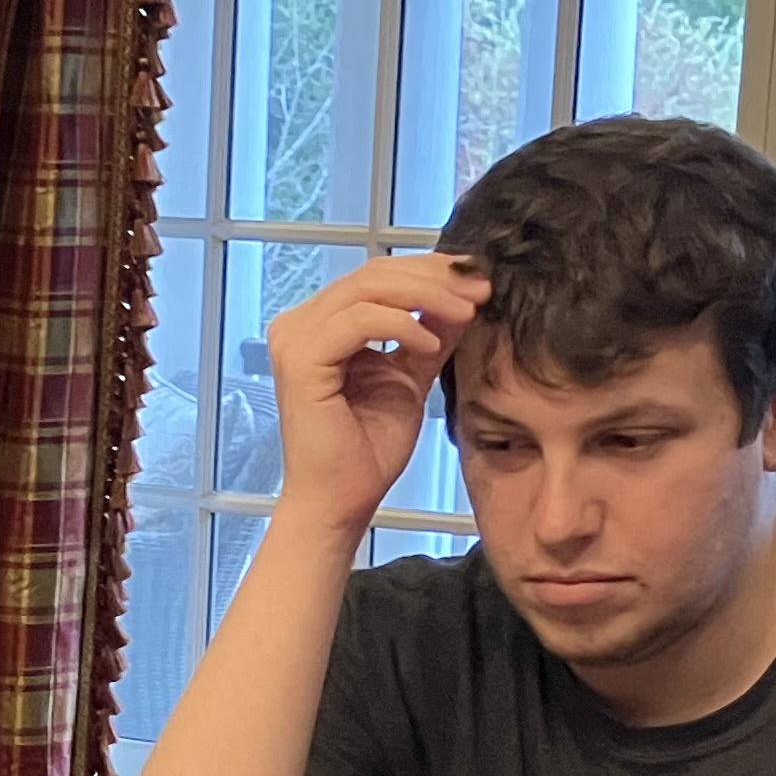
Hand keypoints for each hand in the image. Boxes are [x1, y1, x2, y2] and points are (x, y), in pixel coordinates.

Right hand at [264, 253, 488, 535]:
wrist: (341, 503)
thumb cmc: (367, 451)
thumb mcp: (410, 378)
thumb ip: (430, 334)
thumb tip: (466, 296)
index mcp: (320, 324)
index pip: (378, 276)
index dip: (432, 272)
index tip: (479, 282)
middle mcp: (299, 324)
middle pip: (374, 273)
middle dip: (435, 277)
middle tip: (481, 289)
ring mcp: (294, 339)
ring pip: (368, 288)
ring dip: (426, 296)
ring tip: (467, 312)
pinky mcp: (300, 359)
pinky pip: (358, 321)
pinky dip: (401, 325)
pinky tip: (431, 345)